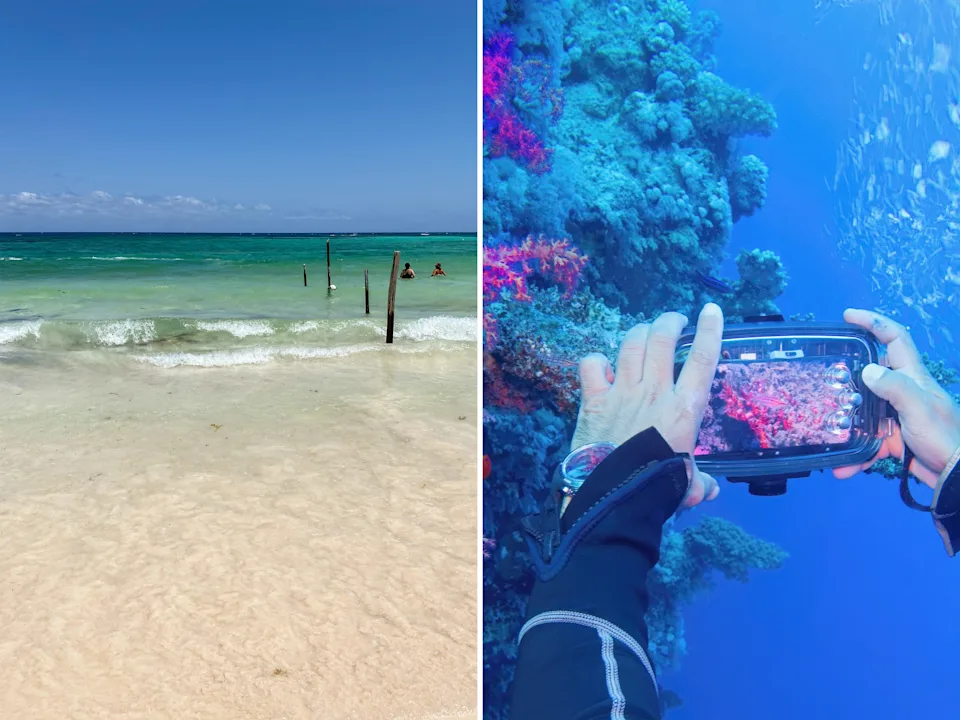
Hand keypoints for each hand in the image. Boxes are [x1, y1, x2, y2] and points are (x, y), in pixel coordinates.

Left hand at [571, 303, 724, 507]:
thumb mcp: (686, 487)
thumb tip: (709, 488)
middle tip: (674, 322)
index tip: (711, 311)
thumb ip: (699, 483)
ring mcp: (621, 392)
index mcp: (683, 409)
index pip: (703, 359)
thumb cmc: (654, 490)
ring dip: (640, 331)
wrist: (612, 497)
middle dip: (670, 322)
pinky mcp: (593, 399)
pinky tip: (604, 365)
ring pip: (631, 343)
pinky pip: (593, 364)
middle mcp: (654, 392)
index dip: (710, 330)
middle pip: (663, 339)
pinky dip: (598, 360)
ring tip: (646, 332)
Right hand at [833, 308, 959, 487]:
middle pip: (872, 374)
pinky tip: (844, 468)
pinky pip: (868, 443)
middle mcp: (904, 392)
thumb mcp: (920, 409)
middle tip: (826, 379)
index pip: (895, 339)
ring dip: (848, 426)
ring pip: (864, 412)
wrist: (956, 476)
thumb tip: (867, 370)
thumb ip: (895, 388)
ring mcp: (897, 416)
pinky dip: (857, 456)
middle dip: (848, 377)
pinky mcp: (894, 439)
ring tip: (830, 435)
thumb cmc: (944, 438)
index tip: (848, 317)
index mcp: (913, 378)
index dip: (874, 323)